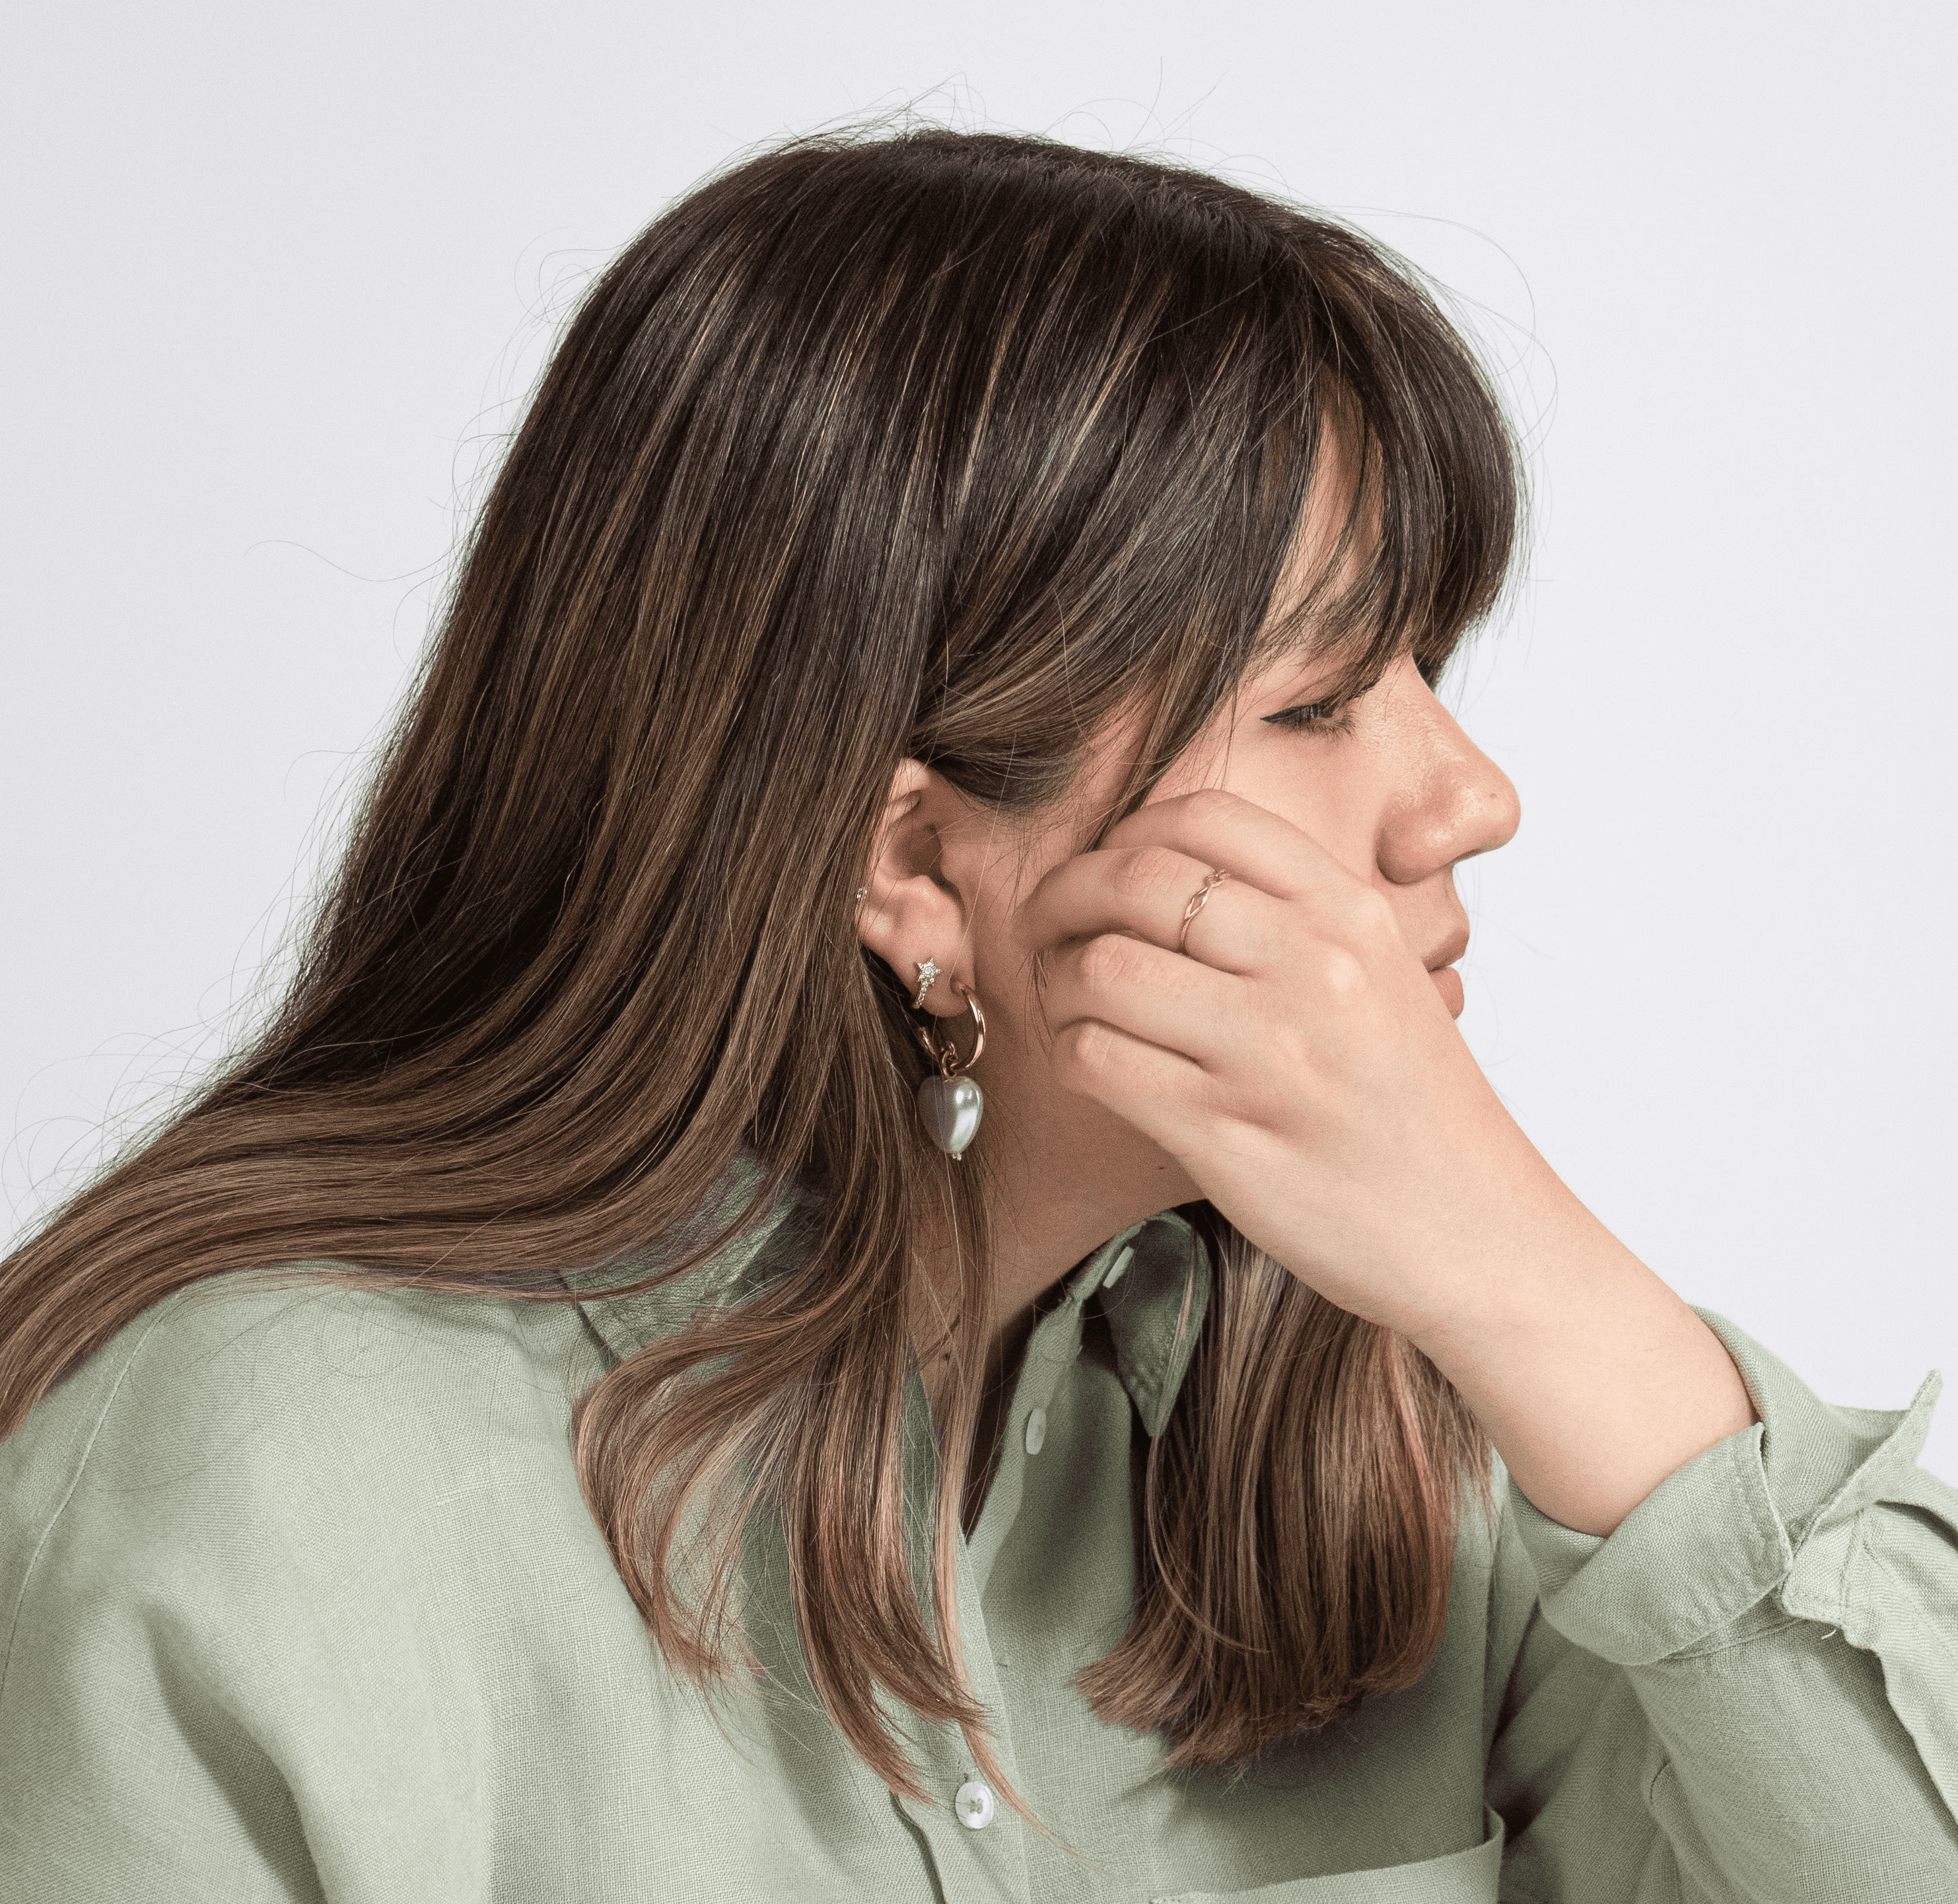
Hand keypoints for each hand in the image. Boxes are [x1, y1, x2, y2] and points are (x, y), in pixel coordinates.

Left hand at [1023, 785, 1758, 1535]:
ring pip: (1099, 967)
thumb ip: (1296, 919)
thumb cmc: (1418, 1111)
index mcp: (1350, 915)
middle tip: (1043, 925)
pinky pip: (1098, 1058)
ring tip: (1065, 1003)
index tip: (1102, 869)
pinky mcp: (1224, 1132)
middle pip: (1133, 879)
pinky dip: (1067, 1051)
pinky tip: (1085, 1060)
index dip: (1124, 833)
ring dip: (1055, 981)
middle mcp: (1311, 967)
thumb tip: (1168, 873)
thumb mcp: (1386, 978)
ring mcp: (1267, 1052)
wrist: (1479, 1235)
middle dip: (1061, 895)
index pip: (1203, 816)